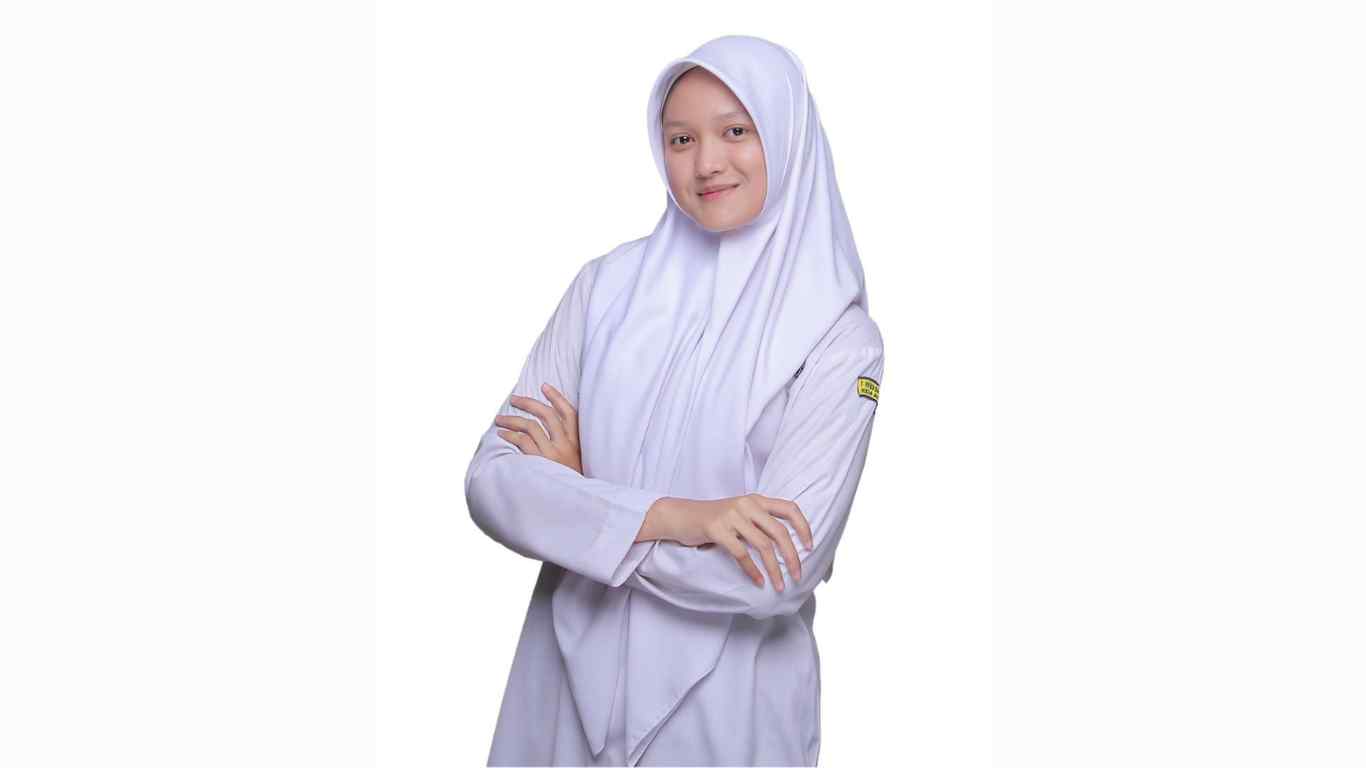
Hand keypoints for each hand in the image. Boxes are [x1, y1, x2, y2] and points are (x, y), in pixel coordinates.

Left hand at [494, 383, 582, 474]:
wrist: (574, 503)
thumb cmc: (572, 480)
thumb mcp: (578, 459)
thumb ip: (567, 442)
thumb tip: (547, 427)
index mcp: (577, 441)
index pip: (569, 412)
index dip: (557, 397)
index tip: (544, 386)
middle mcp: (566, 445)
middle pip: (546, 415)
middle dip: (528, 403)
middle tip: (514, 399)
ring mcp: (553, 454)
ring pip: (530, 426)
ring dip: (512, 420)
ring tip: (500, 420)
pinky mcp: (540, 463)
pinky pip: (522, 443)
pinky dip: (510, 436)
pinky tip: (502, 435)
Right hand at [659, 495, 813, 590]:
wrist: (681, 516)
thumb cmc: (713, 519)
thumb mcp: (739, 513)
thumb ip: (759, 522)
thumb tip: (785, 548)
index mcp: (756, 499)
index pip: (789, 509)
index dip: (803, 527)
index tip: (810, 547)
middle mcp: (747, 504)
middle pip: (779, 532)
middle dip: (792, 556)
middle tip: (798, 575)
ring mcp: (731, 516)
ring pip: (763, 546)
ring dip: (774, 569)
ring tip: (779, 585)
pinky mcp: (717, 529)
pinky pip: (741, 554)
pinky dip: (752, 570)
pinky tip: (758, 581)